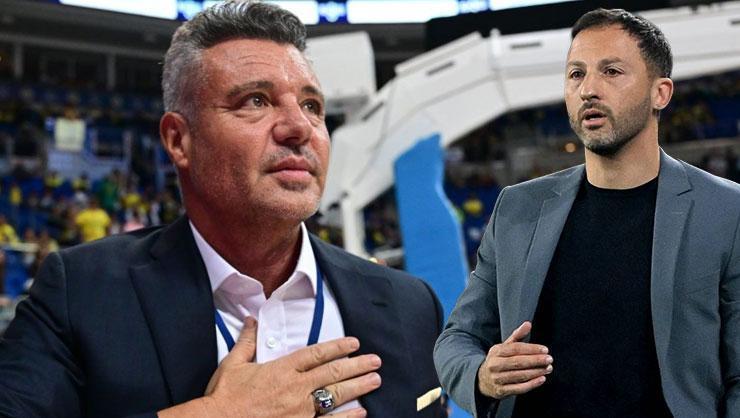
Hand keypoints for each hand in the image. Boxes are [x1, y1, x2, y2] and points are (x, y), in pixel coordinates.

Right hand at [206, 317, 378, 416]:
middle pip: (333, 372)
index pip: (317, 353)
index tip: (354, 343)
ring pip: (336, 395)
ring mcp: (300, 411)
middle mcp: (295, 388)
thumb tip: (251, 320)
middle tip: (375, 361)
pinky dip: (347, 417)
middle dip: (357, 365)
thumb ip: (247, 342)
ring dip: (358, 387)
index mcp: (281, 370)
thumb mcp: (233, 364)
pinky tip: (361, 412)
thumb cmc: (223, 397)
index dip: (338, 346)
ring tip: (375, 380)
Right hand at [477, 321, 552, 399]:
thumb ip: (517, 335)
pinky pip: (519, 388)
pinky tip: (541, 379)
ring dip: (536, 372)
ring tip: (548, 368)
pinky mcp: (501, 391)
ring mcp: (497, 379)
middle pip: (517, 362)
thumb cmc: (497, 361)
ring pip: (519, 375)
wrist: (481, 380)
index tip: (545, 349)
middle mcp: (495, 365)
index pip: (515, 349)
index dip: (531, 349)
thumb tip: (528, 324)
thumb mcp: (503, 347)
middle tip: (549, 359)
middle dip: (535, 360)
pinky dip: (531, 384)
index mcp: (496, 352)